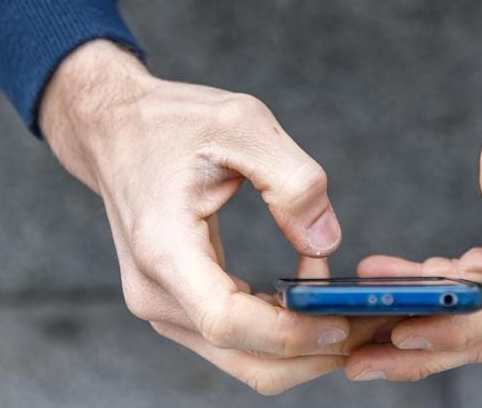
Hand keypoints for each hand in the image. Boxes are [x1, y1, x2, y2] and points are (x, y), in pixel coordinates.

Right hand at [39, 40, 351, 393]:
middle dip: (312, 353)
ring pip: (243, 358)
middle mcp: (155, 292)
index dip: (293, 333)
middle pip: (245, 359)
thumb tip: (326, 241)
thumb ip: (293, 179)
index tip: (343, 319)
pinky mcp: (175, 303)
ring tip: (349, 309)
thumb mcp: (241, 123)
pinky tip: (310, 298)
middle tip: (369, 323)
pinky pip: (235, 338)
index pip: (231, 323)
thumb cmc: (171, 122)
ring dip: (300, 346)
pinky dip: (279, 331)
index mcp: (165, 249)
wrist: (112, 128)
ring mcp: (161, 304)